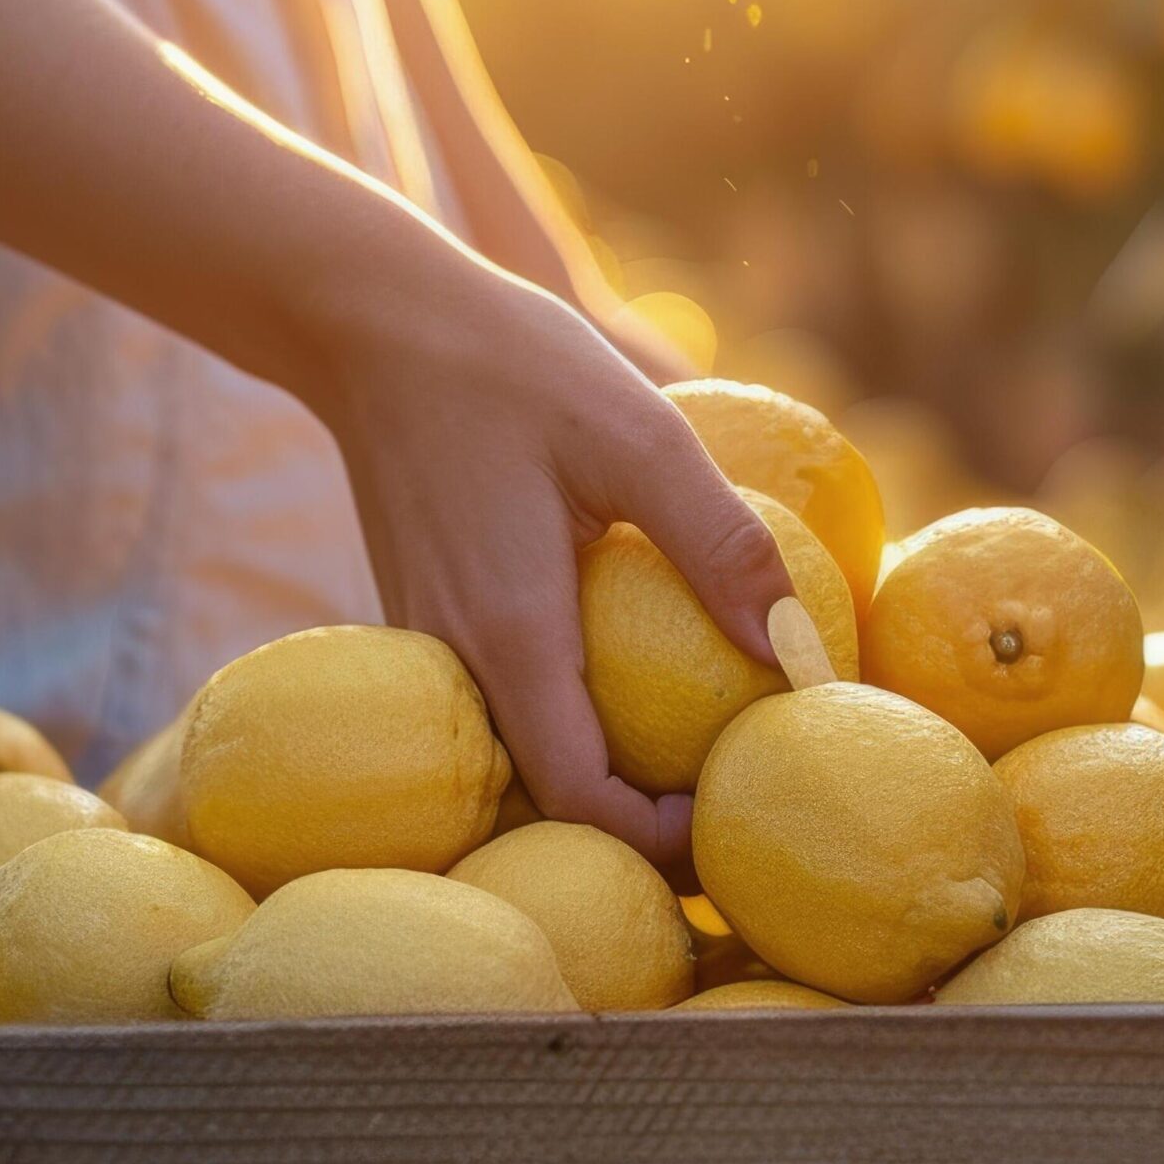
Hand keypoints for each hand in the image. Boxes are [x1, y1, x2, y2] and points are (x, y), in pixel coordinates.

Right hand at [295, 267, 797, 870]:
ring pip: (512, 758)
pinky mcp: (421, 617)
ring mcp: (429, 645)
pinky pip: (491, 702)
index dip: (659, 841)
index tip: (731, 813)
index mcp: (511, 635)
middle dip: (634, 826)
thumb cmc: (511, 364)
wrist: (367, 321)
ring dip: (594, 776)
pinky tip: (621, 674)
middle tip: (725, 792)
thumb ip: (720, 541)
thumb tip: (796, 651)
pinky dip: (557, 717)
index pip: (580, 799)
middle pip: (543, 802)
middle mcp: (456, 661)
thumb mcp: (639, 431)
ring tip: (685, 749)